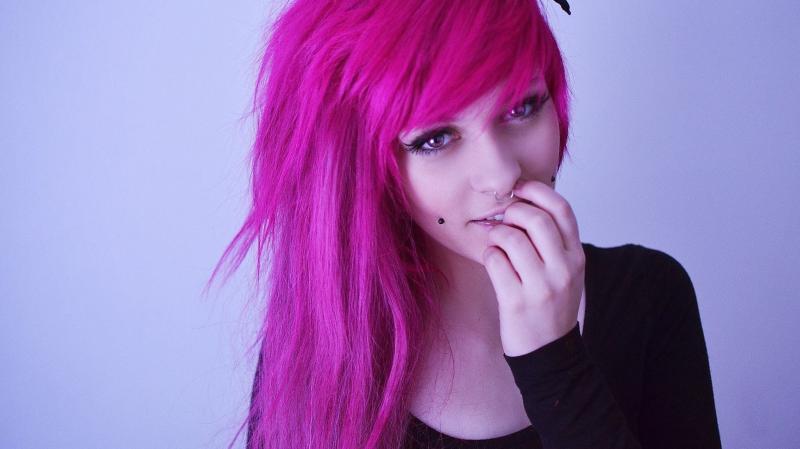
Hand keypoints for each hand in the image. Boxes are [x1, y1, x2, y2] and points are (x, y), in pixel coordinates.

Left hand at [482, 179, 585, 356]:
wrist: (549, 353)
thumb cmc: (552, 306)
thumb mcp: (566, 272)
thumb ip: (554, 241)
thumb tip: (525, 203)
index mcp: (577, 257)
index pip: (562, 210)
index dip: (537, 191)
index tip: (519, 187)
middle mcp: (563, 269)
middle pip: (536, 219)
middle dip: (513, 211)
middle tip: (503, 218)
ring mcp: (541, 286)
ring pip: (512, 239)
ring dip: (497, 234)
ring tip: (496, 243)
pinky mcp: (516, 301)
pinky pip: (495, 261)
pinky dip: (489, 255)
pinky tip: (493, 261)